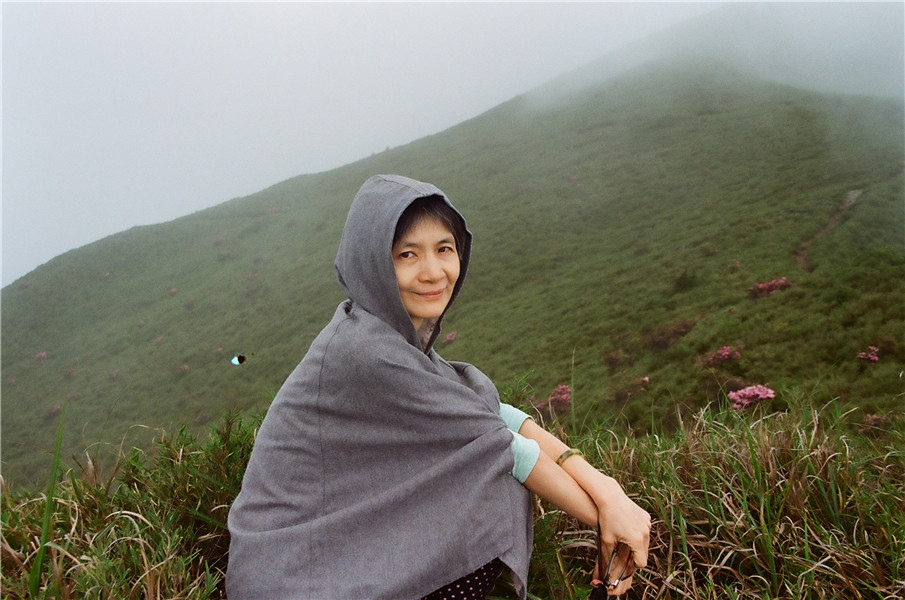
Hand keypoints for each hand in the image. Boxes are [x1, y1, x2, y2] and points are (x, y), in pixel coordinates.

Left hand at [593, 480, 650, 594]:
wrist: (610, 496)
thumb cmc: (606, 518)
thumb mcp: (606, 540)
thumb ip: (609, 558)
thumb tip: (606, 572)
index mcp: (637, 540)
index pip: (641, 562)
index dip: (632, 565)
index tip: (625, 563)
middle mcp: (645, 532)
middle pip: (644, 552)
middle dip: (634, 554)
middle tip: (624, 552)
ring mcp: (647, 523)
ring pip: (645, 541)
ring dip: (637, 544)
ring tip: (624, 539)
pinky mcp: (646, 516)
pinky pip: (644, 530)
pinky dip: (638, 532)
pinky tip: (627, 528)